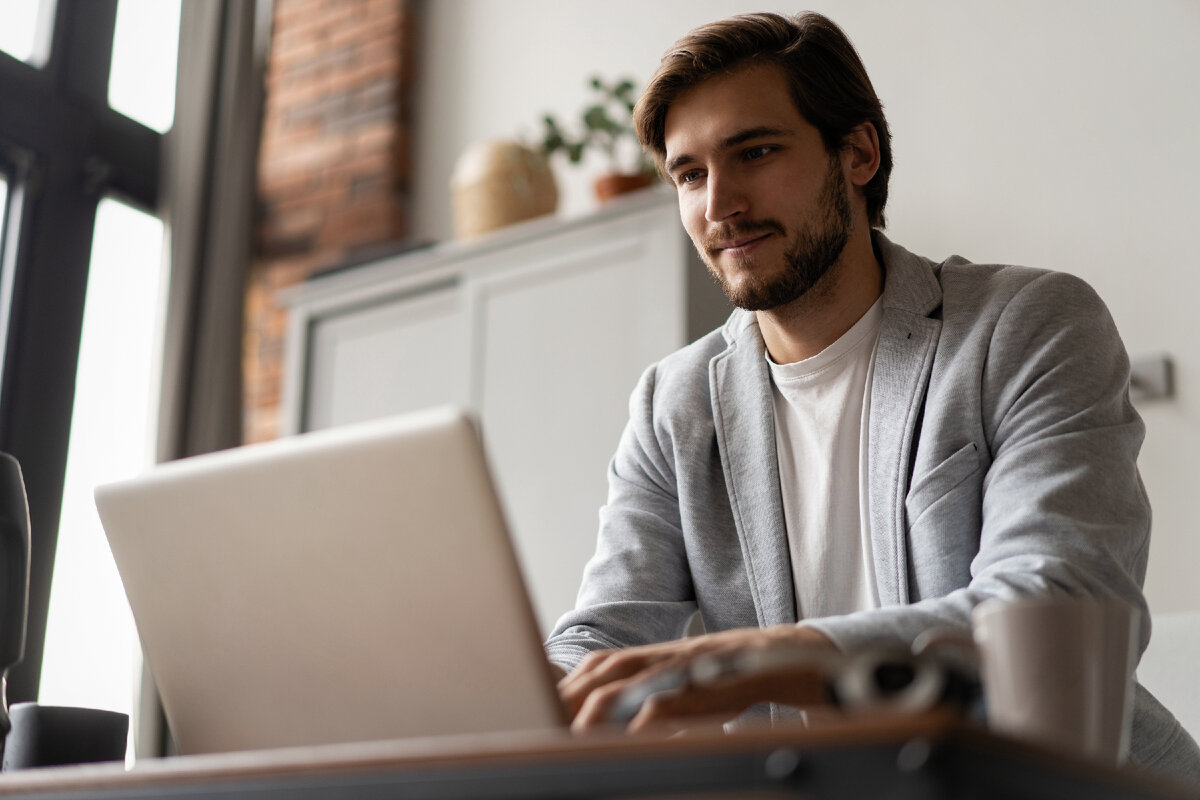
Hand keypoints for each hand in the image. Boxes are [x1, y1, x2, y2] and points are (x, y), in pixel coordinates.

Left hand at [558, 625, 836, 732]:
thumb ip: (642, 690)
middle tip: (542, 720)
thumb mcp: (677, 679)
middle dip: (567, 696)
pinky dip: (641, 719)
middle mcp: (656, 657)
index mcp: (646, 656)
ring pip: (623, 684)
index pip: (594, 666)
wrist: (776, 658)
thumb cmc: (722, 677)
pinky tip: (626, 737)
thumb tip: (604, 717)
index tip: (539, 702)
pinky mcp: (700, 686)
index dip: (563, 684)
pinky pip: (663, 703)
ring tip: (574, 735)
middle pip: (599, 672)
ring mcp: (677, 669)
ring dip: (594, 710)